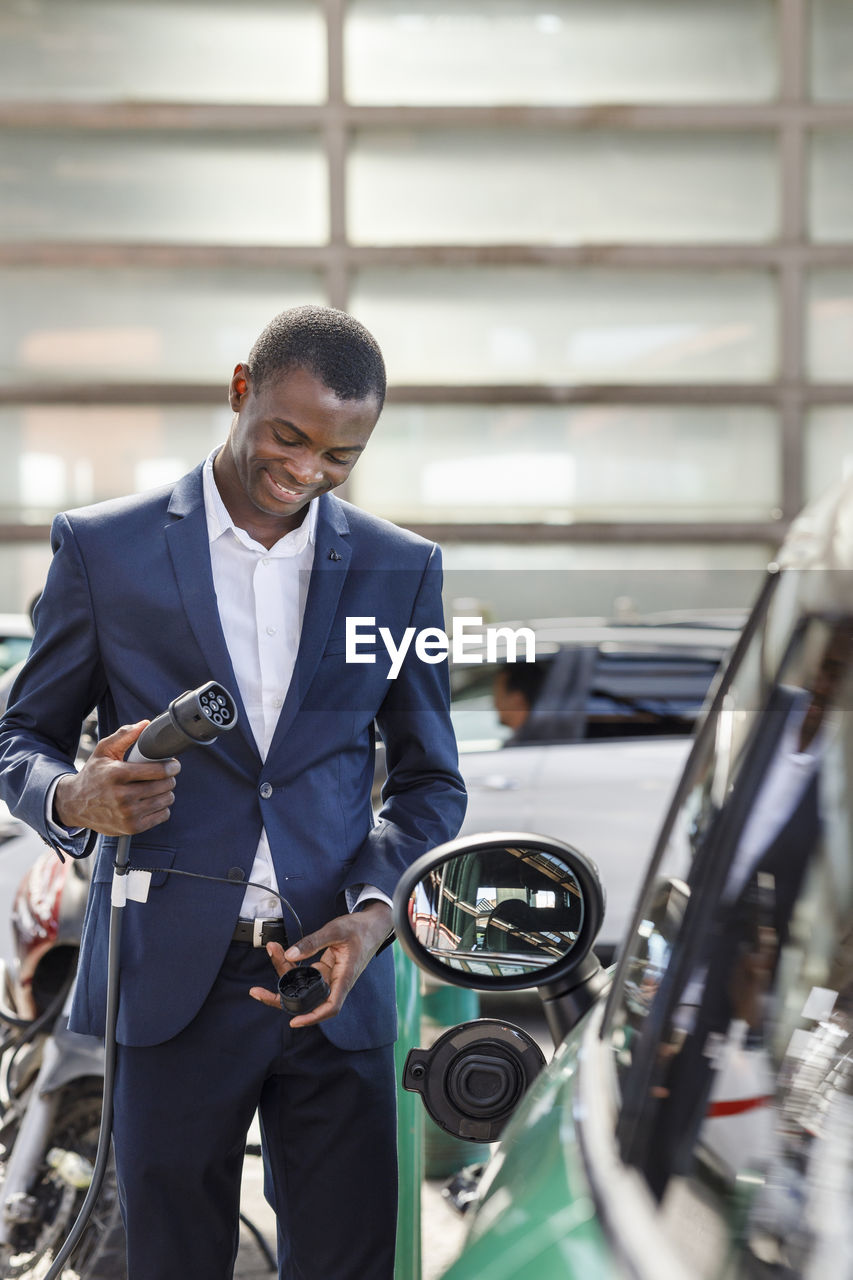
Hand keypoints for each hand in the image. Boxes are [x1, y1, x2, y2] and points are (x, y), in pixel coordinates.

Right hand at [53, 721, 180, 835]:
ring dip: (167, 792)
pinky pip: (162, 815)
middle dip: (169, 778)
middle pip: (164, 785)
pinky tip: (153, 801)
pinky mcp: (131, 828)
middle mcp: (122, 796)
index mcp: (117, 774)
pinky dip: (162, 808)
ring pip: (166, 800)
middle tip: (165, 775)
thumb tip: (146, 724)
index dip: (172, 766)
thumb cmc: (93, 775)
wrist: (74, 804)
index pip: (158, 771)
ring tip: (159, 787)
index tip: (174, 765)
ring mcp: (127, 814)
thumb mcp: (103, 751)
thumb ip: (124, 735)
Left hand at [249, 901, 392, 1027]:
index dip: (312, 1017)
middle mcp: (335, 982)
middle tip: (257, 992)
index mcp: (344, 977)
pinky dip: (290, 964)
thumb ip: (313, 942)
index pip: (330, 1006)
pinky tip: (279, 952)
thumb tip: (290, 955)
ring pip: (302, 984)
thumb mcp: (337, 930)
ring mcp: (328, 976)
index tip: (294, 1021)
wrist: (372, 925)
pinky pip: (304, 973)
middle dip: (281, 996)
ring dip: (283, 972)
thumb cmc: (360, 929)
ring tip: (272, 951)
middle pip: (306, 998)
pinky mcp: (324, 969)